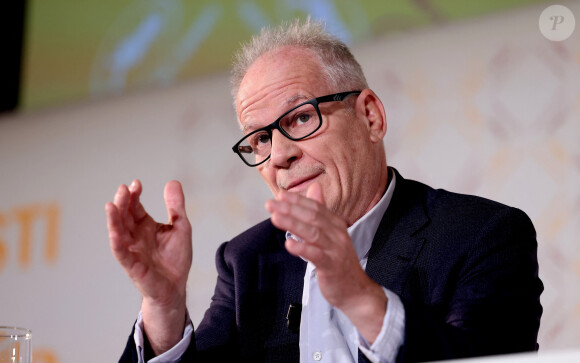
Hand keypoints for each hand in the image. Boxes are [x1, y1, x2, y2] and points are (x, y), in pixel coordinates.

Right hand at [106, 180, 191, 353]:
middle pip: (124, 216)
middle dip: (123, 202)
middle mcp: (135, 236)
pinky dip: (116, 242)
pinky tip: (114, 232)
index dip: (134, 195)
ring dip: (114, 219)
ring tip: (112, 204)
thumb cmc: (176, 258)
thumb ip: (176, 206)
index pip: (135, 207)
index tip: (137, 183)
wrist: (177, 286)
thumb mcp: (181, 227)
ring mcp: (131, 250)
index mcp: (145, 226)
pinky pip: (121, 253)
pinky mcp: (132, 265)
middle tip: (124, 189)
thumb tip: (172, 181)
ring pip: (118, 232)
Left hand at [265, 182, 386, 342]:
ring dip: (292, 224)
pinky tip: (289, 244)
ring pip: (312, 233)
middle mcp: (337, 233)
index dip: (297, 200)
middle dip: (290, 209)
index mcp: (335, 224)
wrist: (355, 290)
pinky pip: (316, 255)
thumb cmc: (338, 261)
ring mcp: (335, 249)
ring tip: (275, 218)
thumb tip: (314, 187)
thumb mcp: (330, 233)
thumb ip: (320, 211)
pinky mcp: (332, 266)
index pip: (315, 207)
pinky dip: (302, 248)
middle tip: (271, 204)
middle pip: (312, 217)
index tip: (279, 195)